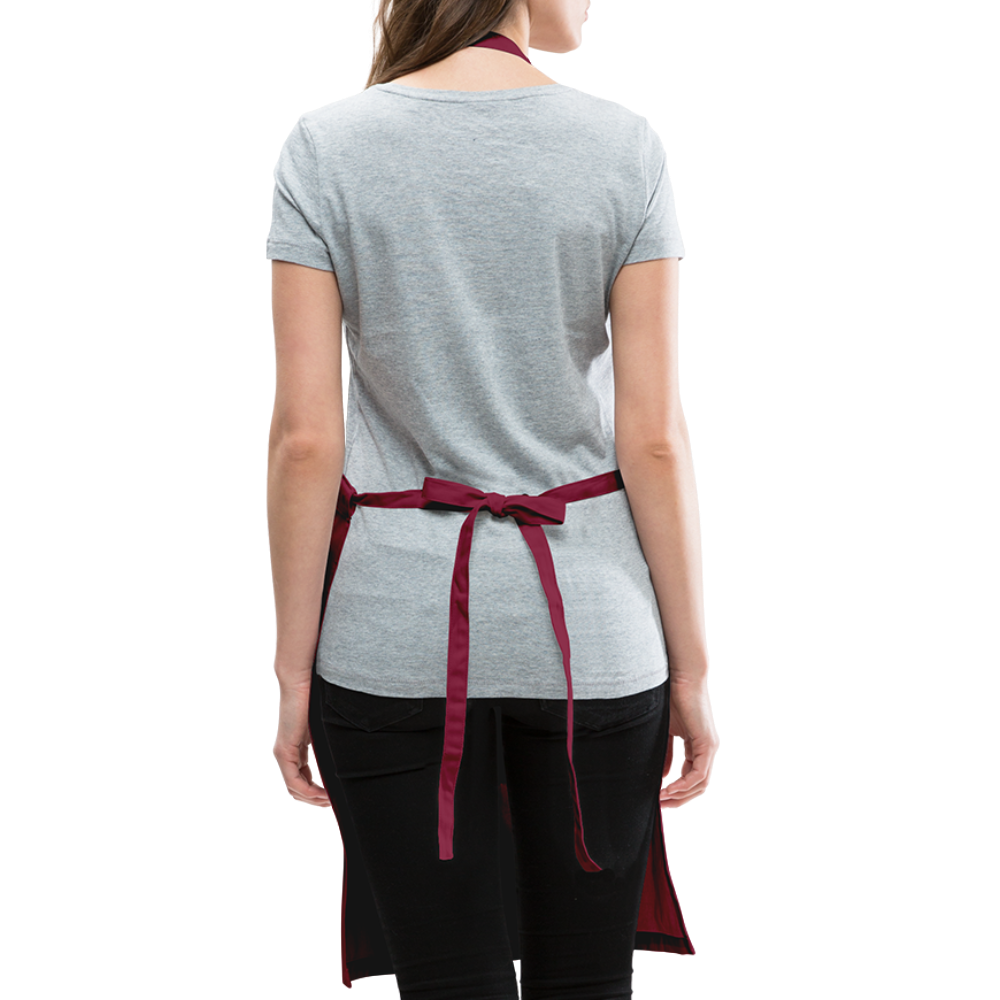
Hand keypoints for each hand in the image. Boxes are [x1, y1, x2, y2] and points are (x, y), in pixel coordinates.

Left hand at [273, 680, 331, 807]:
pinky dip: (307, 790)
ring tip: (328, 801)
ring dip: (311, 798)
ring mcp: (283, 753)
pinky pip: (293, 780)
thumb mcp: (325, 725)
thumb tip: (350, 745)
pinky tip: (322, 793)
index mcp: (295, 748)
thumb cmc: (315, 697)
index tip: (332, 796)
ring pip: (294, 788)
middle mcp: (286, 753)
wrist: (300, 682)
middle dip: (314, 799)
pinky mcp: (284, 751)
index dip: (316, 790)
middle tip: (331, 804)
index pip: (302, 777)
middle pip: (296, 788)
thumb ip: (331, 739)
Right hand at [660, 677, 718, 809]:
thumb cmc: (671, 698)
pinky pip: (698, 773)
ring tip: (661, 800)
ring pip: (700, 783)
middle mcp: (707, 749)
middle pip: (698, 786)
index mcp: (698, 746)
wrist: (681, 676)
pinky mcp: (707, 743)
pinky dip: (683, 784)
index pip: (691, 777)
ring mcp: (710, 747)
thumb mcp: (664, 732)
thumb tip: (663, 776)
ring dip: (680, 795)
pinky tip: (668, 788)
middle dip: (679, 799)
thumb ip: (665, 753)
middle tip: (660, 806)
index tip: (658, 797)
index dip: (676, 791)